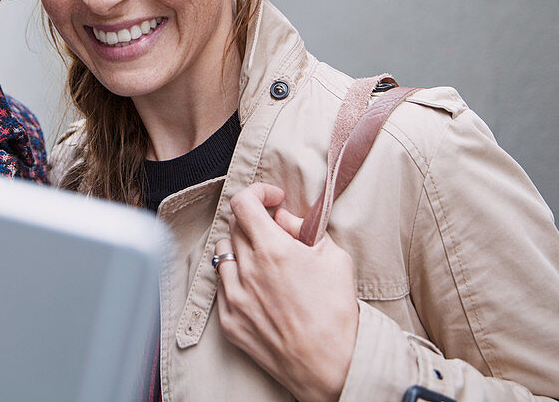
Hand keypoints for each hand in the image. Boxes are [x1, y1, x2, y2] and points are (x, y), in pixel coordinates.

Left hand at [214, 182, 358, 401]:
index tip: (273, 200)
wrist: (330, 366)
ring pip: (222, 253)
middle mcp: (246, 270)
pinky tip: (258, 288)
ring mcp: (234, 297)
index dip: (258, 193)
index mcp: (272, 250)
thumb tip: (282, 218)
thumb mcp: (334, 257)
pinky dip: (236, 279)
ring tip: (264, 261)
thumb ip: (305, 228)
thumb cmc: (337, 311)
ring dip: (240, 248)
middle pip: (234, 226)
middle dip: (254, 222)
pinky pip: (221, 286)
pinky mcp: (229, 321)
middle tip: (276, 234)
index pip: (243, 202)